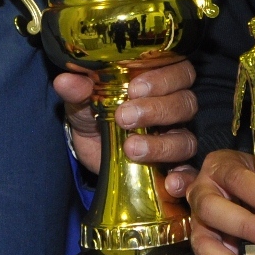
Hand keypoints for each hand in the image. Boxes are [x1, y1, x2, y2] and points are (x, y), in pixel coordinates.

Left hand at [53, 59, 198, 172]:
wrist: (88, 148)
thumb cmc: (94, 113)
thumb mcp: (83, 100)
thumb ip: (78, 89)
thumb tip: (66, 81)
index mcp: (160, 81)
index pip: (179, 71)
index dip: (163, 78)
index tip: (134, 88)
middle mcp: (174, 108)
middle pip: (185, 103)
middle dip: (156, 109)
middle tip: (124, 117)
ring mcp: (176, 138)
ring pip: (185, 139)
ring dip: (161, 144)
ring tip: (130, 148)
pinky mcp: (172, 167)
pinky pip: (189, 172)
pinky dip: (184, 177)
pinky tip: (171, 183)